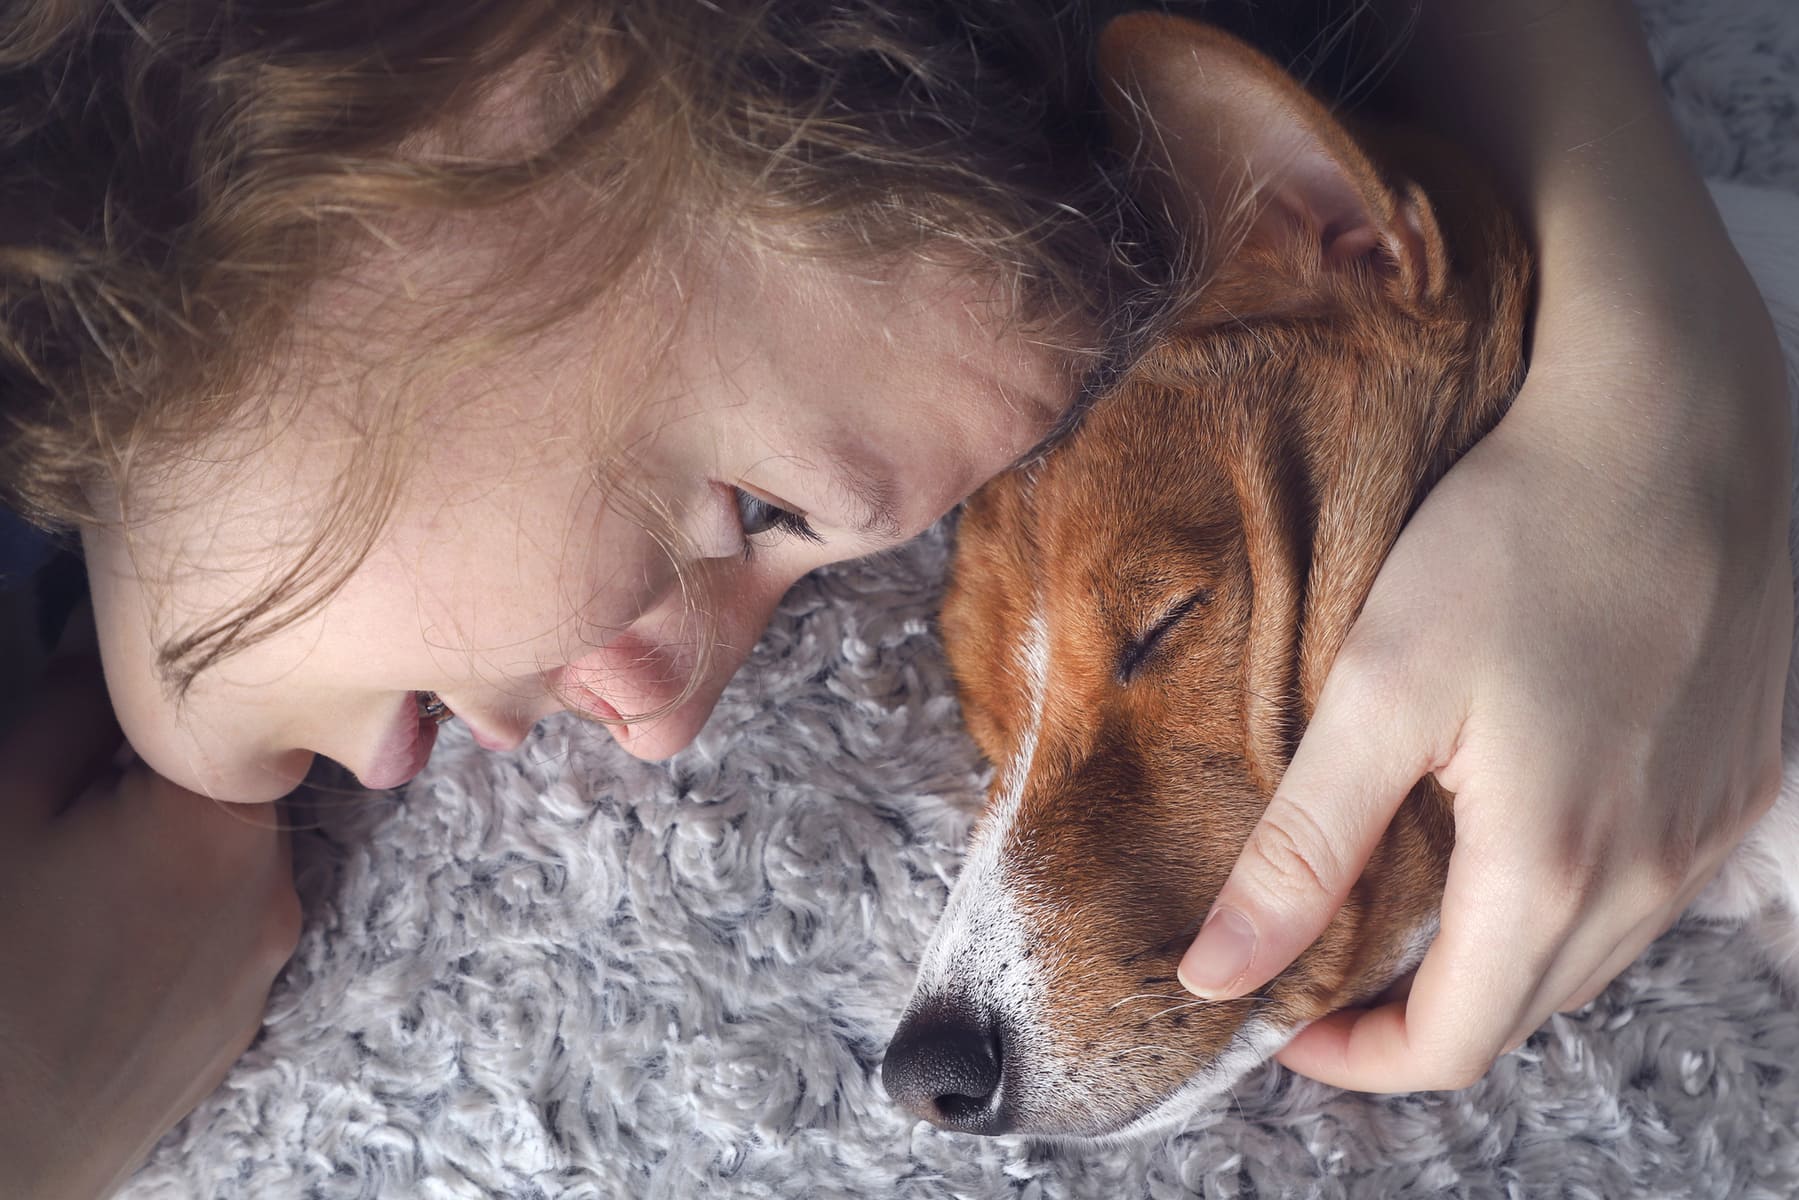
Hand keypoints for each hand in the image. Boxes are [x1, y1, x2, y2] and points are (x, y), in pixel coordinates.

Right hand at [0, 649, 300, 1198]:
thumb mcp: (5, 803)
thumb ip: (77, 707)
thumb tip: (114, 639)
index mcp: (229, 824)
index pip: (234, 718)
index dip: (164, 711)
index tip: (103, 728)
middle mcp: (276, 892)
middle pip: (237, 793)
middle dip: (165, 784)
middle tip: (75, 814)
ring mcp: (264, 968)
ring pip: (230, 866)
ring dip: (169, 854)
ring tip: (76, 892)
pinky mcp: (240, 1027)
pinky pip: (219, 938)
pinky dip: (172, 922)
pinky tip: (96, 951)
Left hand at [1174, 282, 1790, 1088]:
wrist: (1674, 418)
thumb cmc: (1520, 534)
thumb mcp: (1379, 690)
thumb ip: (1303, 849)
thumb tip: (1218, 974)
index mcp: (1554, 868)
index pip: (1452, 1046)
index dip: (1353, 1057)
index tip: (1279, 1018)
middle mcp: (1654, 875)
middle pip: (1520, 1013)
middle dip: (1414, 1016)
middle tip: (1324, 962)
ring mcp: (1710, 832)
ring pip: (1586, 960)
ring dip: (1489, 961)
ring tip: (1404, 904)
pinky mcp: (1738, 780)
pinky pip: (1643, 891)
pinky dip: (1562, 901)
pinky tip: (1508, 833)